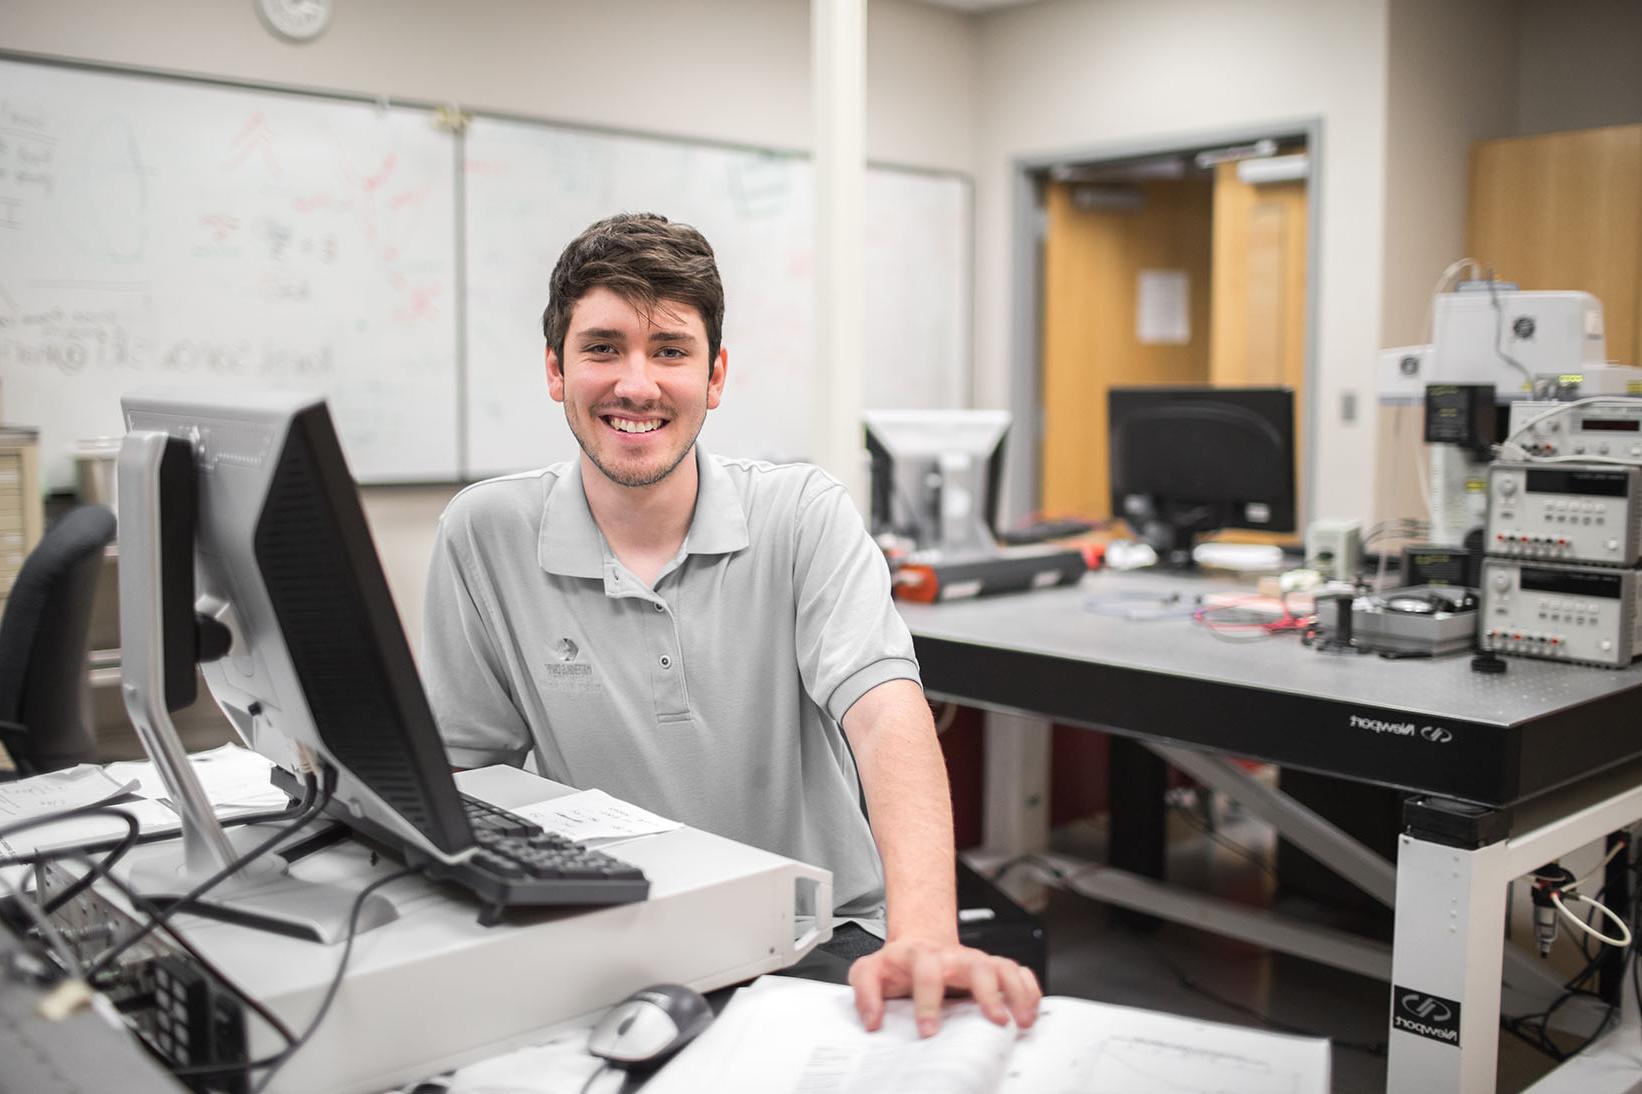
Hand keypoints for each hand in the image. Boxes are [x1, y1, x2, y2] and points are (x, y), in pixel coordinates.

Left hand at [848, 937, 1041, 1037]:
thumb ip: (865, 993)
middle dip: (989, 992)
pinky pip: (1018, 971)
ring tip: (1023, 1020)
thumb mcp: (870, 971)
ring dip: (1017, 992)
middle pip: (978, 965)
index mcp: (922, 957)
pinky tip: (1031, 1009)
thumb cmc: (898, 963)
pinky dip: (1029, 988)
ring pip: (1004, 967)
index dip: (928, 1002)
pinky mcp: (992, 968)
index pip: (927, 972)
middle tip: (997, 1020)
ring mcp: (976, 961)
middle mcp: (954, 957)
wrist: (919, 942)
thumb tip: (872, 1020)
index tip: (929, 1030)